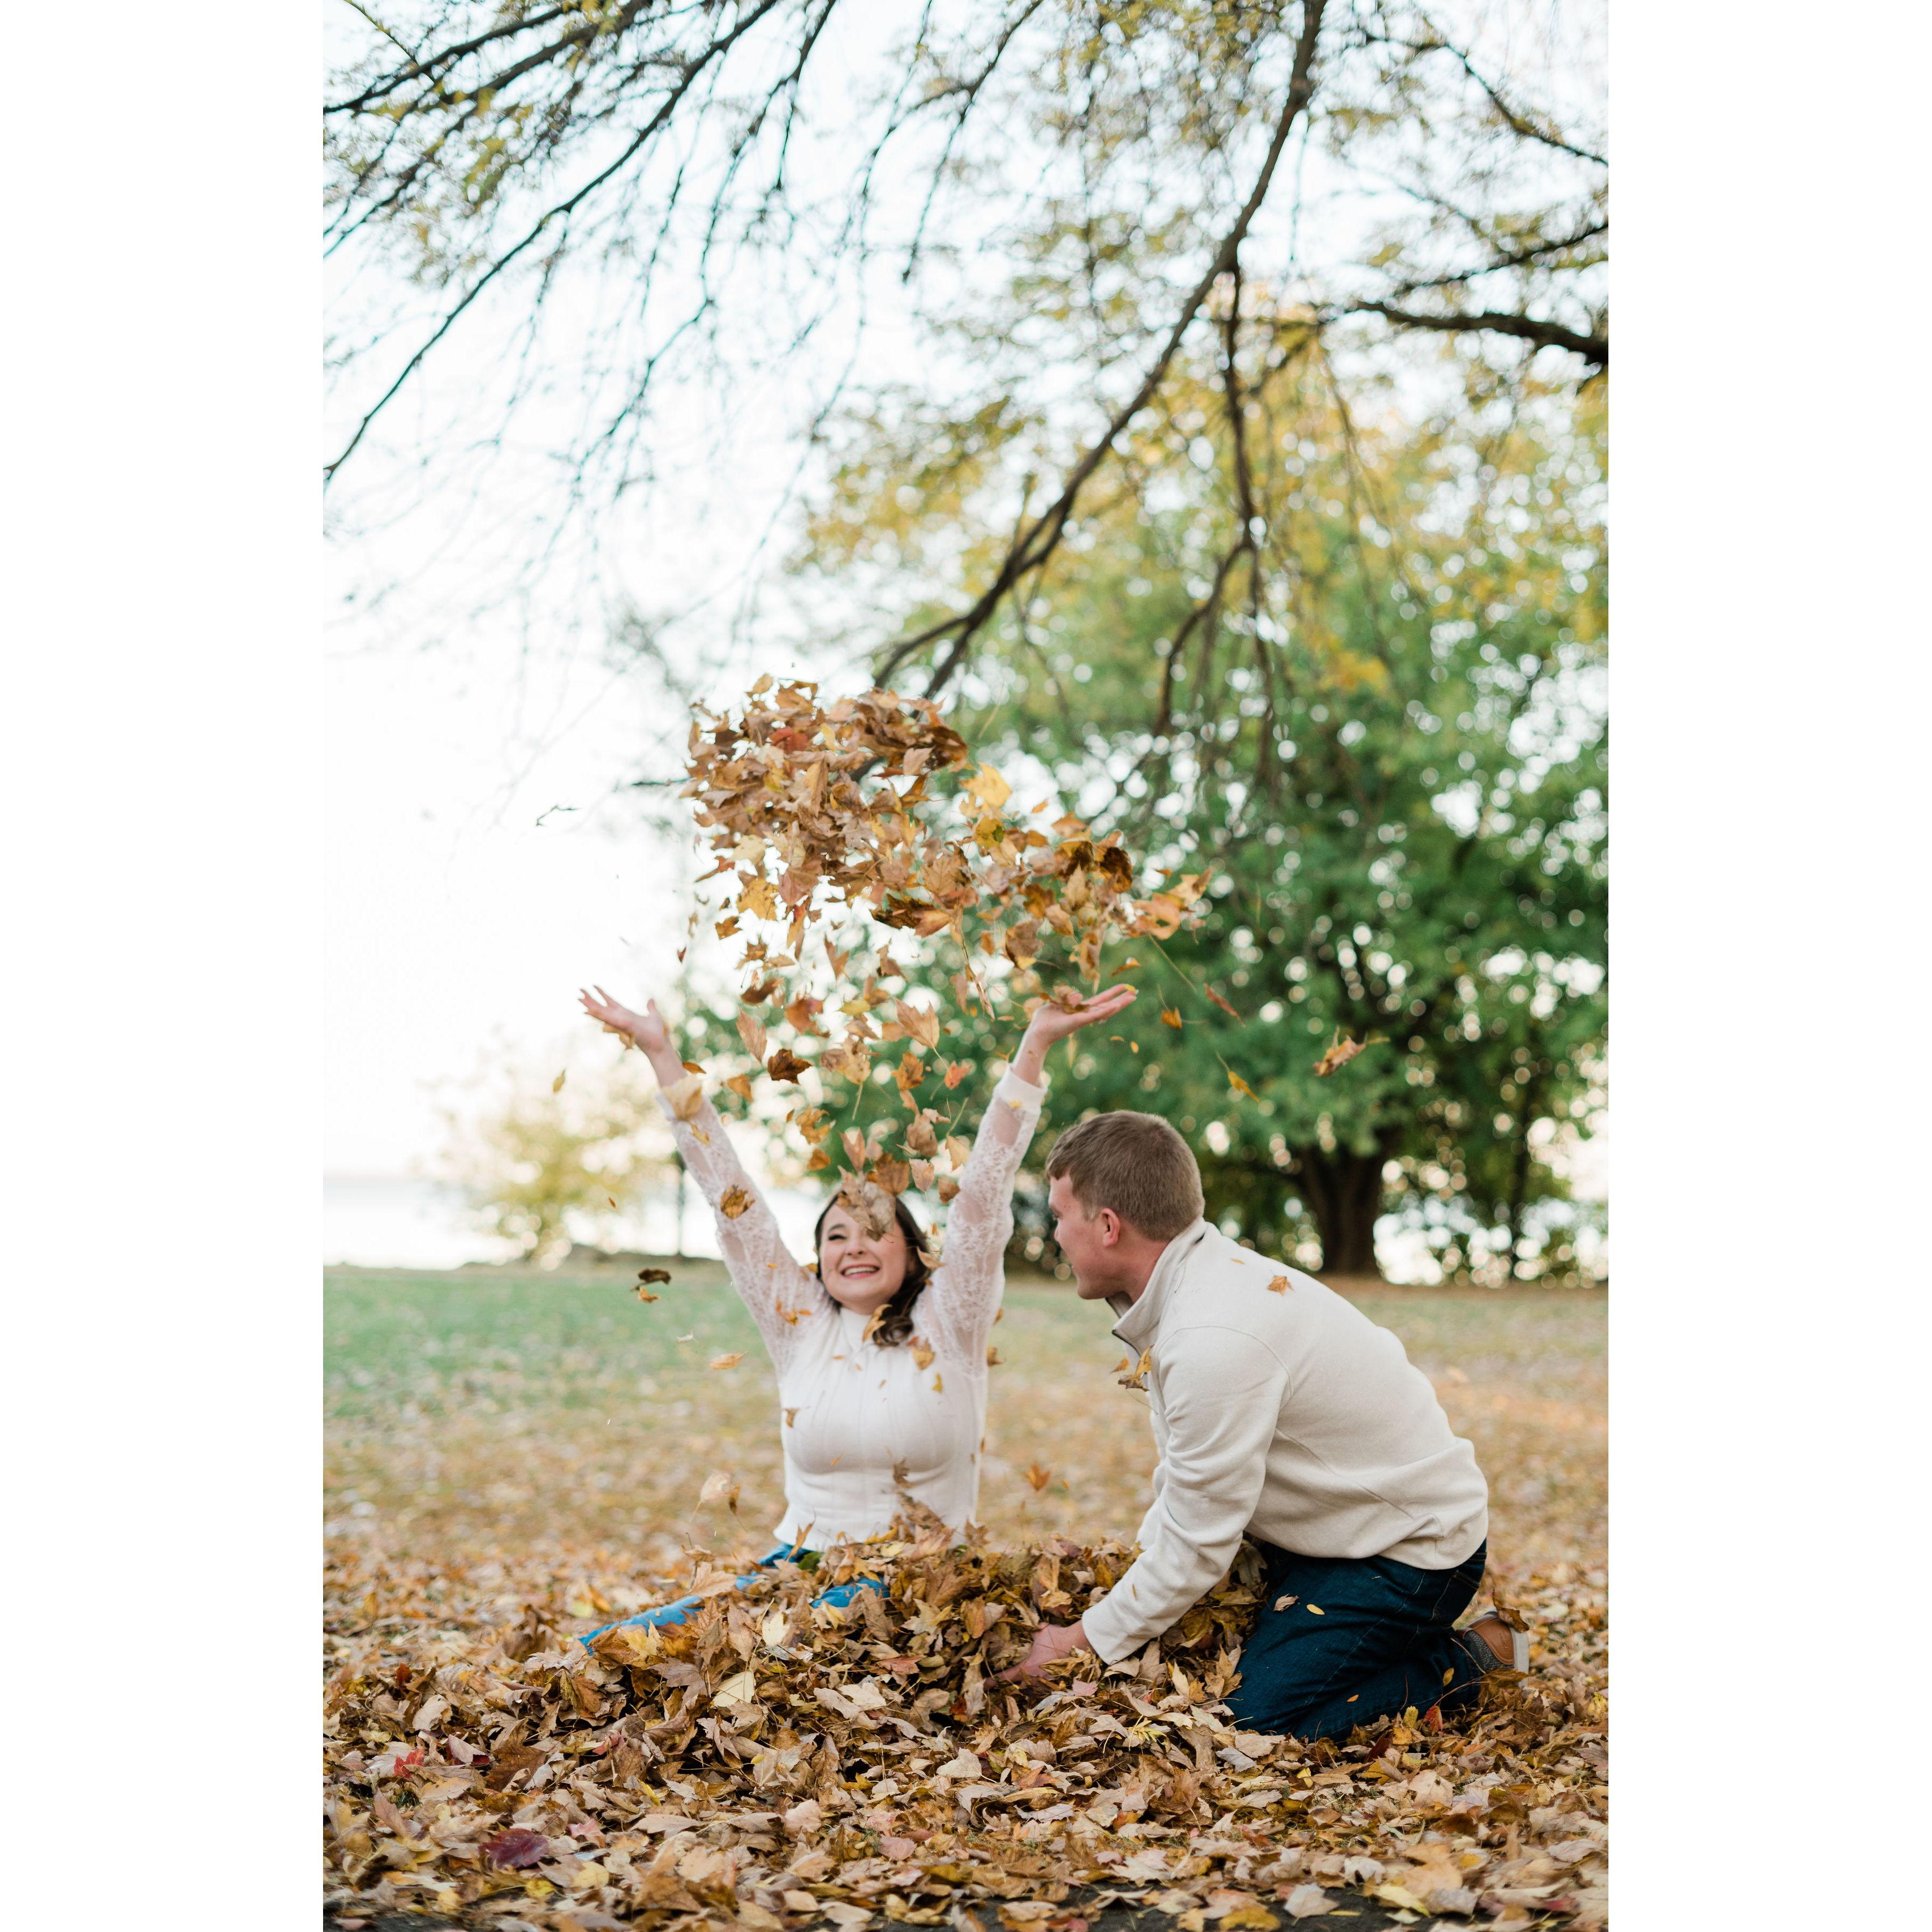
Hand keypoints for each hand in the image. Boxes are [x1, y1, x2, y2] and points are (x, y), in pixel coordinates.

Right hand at [579, 986, 668, 1054]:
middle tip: (579, 990)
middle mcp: (620, 1018)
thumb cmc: (657, 1033)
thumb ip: (650, 1008)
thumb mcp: (654, 1015)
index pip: (611, 1002)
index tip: (594, 985)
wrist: (660, 1044)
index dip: (602, 994)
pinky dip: (597, 1014)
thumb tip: (651, 1000)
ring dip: (589, 1005)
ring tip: (578, 997)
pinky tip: (586, 1010)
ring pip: (601, 1012)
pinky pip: (607, 1019)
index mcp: (626, 1014)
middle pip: (601, 1006)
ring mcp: (619, 1022)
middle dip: (590, 999)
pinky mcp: (622, 1025)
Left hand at [997, 1617, 1095, 1682]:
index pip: (1005, 1677)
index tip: (984, 1685)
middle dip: (1011, 1686)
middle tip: (1003, 1683)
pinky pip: (1044, 1690)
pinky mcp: (1056, 1685)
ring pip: (1031, 1690)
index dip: (993, 1681)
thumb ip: (1031, 1631)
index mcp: (1027, 1668)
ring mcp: (1046, 1684)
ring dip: (1026, 1687)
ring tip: (1022, 1684)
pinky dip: (1040, 1687)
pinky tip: (1040, 1683)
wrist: (1077, 1644)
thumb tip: (1026, 1625)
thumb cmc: (1056, 1637)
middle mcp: (1035, 1679)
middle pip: (1017, 1687)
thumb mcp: (1040, 1631)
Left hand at [1023, 983, 1137, 1047]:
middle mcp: (1086, 1014)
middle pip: (1107, 1004)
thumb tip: (1080, 995)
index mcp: (1080, 1009)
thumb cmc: (1044, 1019)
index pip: (1100, 1000)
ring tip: (1133, 996)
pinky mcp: (1080, 1021)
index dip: (1111, 993)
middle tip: (1135, 992)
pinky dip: (1106, 1011)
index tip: (1123, 987)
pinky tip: (1116, 1005)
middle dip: (1121, 998)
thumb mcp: (1058, 1002)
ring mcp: (1084, 1018)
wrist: (1037, 1031)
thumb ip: (1068, 997)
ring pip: (1106, 1009)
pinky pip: (1095, 1015)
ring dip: (1120, 1003)